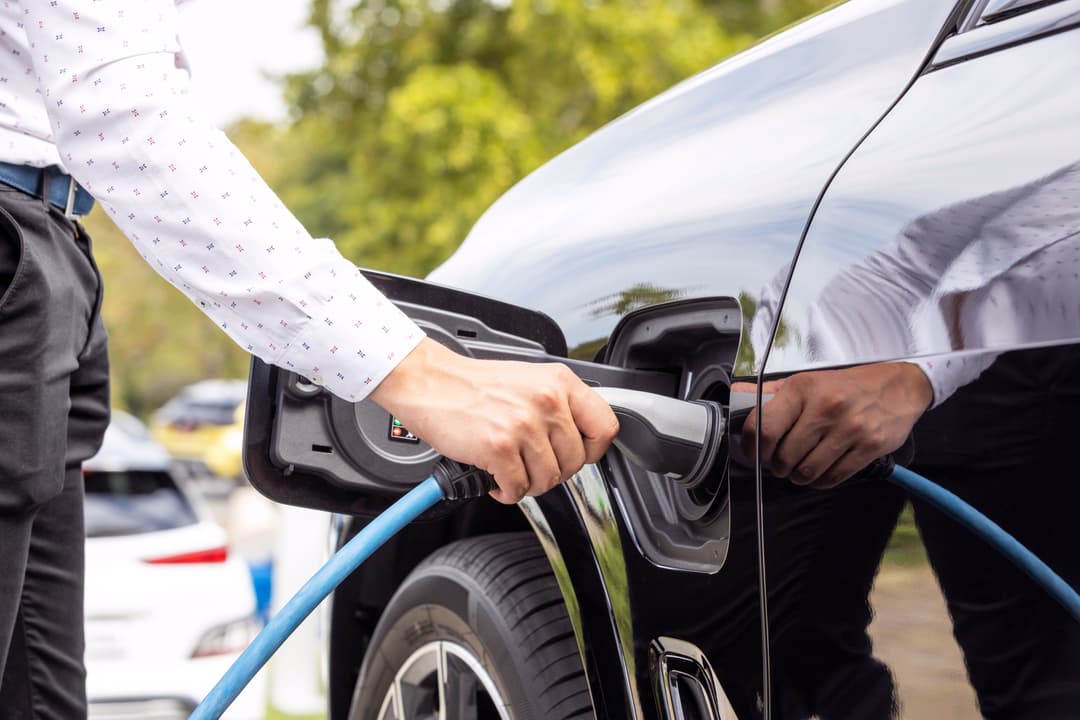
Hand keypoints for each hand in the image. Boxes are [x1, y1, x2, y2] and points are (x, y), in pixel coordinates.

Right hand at [370, 338, 618, 503]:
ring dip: (528, 483)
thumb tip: (580, 440)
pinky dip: (507, 491)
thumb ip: (558, 406)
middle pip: (575, 462)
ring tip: (511, 471)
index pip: (605, 427)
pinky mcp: (499, 447)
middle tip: (531, 466)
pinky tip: (496, 478)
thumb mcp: (530, 380)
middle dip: (553, 472)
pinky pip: (519, 488)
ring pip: (548, 479)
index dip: (592, 450)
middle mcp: (547, 402)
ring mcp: (524, 425)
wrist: (430, 382)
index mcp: (560, 383)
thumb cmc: (474, 385)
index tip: (576, 455)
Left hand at [732, 362, 931, 488]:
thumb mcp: (807, 380)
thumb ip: (771, 393)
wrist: (900, 386)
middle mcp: (825, 408)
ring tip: (800, 468)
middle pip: (784, 456)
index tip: (753, 454)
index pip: (763, 428)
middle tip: (780, 463)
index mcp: (802, 389)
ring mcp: (849, 428)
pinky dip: (821, 481)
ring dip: (798, 476)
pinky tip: (821, 471)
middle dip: (777, 466)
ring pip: (807, 471)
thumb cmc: (848, 385)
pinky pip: (834, 477)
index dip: (752, 448)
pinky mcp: (869, 446)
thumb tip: (737, 394)